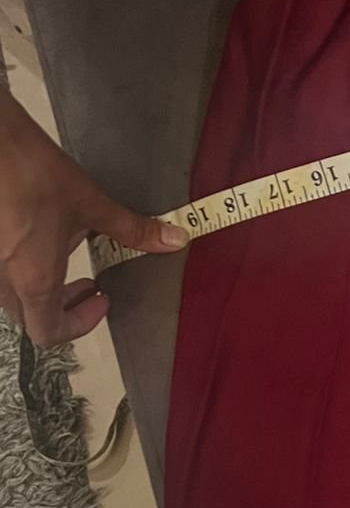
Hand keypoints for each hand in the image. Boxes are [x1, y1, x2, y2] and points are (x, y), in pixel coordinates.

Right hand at [0, 89, 186, 345]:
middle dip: (64, 307)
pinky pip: (4, 268)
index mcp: (34, 280)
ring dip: (44, 285)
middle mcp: (4, 278)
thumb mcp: (91, 204)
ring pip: (14, 294)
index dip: (80, 325)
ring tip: (66, 252)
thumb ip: (133, 230)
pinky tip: (41, 230)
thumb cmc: (36, 175)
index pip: (49, 332)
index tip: (101, 299)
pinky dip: (26, 264)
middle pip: (31, 317)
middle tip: (90, 284)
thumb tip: (174, 240)